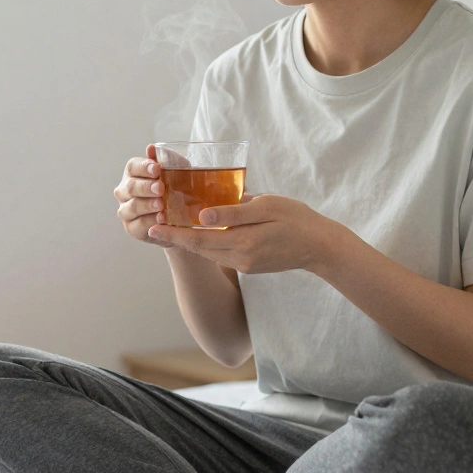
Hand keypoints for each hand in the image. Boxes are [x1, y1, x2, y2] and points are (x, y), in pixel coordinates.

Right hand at [114, 145, 174, 246]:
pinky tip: (160, 218)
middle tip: (160, 188)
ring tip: (161, 205)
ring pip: (132, 206)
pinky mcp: (132, 228)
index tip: (157, 168)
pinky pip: (138, 224)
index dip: (143, 167)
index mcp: (133, 174)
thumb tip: (151, 148)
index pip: (133, 167)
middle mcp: (125, 191)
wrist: (177, 219)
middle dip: (146, 187)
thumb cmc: (173, 190)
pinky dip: (149, 221)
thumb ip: (165, 159)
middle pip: (131, 187)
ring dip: (147, 205)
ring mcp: (126, 210)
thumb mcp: (174, 172)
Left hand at [147, 194, 343, 273]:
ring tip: (171, 227)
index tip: (152, 228)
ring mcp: (245, 265)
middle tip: (154, 225)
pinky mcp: (250, 265)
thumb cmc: (296, 219)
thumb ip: (233, 212)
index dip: (174, 235)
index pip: (198, 240)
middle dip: (177, 237)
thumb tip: (201, 216)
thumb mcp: (266, 207)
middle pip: (200, 248)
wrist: (320, 246)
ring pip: (210, 252)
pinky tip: (201, 232)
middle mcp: (240, 259)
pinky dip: (208, 243)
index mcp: (243, 243)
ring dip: (191, 241)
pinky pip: (222, 253)